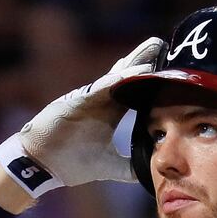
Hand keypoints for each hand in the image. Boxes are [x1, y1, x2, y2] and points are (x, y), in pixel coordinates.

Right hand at [0, 37, 164, 196]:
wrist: (40, 164)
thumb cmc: (70, 161)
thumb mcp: (109, 167)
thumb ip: (130, 167)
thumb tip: (152, 172)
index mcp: (110, 113)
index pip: (137, 92)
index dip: (155, 81)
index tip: (176, 71)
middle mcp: (102, 101)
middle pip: (129, 75)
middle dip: (148, 60)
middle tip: (168, 45)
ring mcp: (89, 99)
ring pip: (117, 75)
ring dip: (136, 61)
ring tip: (156, 46)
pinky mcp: (75, 101)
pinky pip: (99, 87)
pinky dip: (116, 79)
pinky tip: (133, 70)